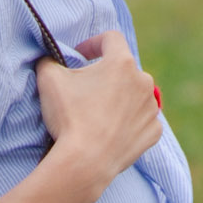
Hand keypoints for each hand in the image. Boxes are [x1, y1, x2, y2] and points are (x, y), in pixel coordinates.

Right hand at [36, 29, 162, 195]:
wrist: (86, 163)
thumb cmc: (69, 118)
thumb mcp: (49, 79)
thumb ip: (50, 61)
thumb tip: (50, 59)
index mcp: (122, 63)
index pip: (111, 39)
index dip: (93, 43)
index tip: (80, 57)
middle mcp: (143, 81)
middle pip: (124, 69)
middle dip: (106, 75)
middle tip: (86, 91)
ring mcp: (151, 108)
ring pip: (135, 95)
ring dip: (120, 98)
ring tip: (99, 114)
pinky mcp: (153, 132)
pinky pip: (142, 120)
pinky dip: (129, 122)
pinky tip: (113, 131)